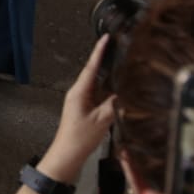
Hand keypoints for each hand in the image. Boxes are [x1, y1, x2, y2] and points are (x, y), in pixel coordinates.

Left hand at [41, 34, 116, 180]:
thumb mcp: (101, 120)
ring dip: (108, 75)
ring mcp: (81, 101)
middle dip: (105, 59)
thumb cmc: (78, 139)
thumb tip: (125, 92)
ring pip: (97, 83)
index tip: (106, 38)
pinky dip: (107, 89)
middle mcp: (78, 93)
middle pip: (94, 72)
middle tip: (118, 47)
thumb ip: (114, 105)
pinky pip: (98, 94)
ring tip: (121, 63)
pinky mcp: (84, 109)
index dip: (99, 51)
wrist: (67, 156)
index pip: (91, 67)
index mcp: (79, 92)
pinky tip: (117, 89)